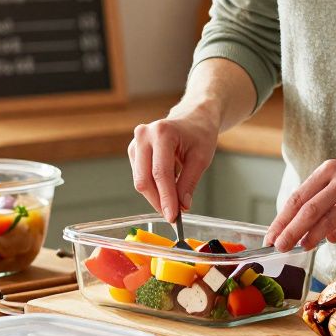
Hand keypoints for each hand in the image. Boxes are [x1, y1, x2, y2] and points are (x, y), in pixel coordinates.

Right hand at [129, 107, 220, 221]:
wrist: (192, 118)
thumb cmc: (199, 134)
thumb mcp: (201, 158)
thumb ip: (189, 183)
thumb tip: (181, 207)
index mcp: (163, 133)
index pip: (160, 173)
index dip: (166, 198)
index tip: (172, 217)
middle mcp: (144, 135)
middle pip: (144, 179)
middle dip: (158, 201)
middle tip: (173, 216)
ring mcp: (136, 143)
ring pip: (140, 181)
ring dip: (156, 196)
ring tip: (174, 200)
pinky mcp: (134, 151)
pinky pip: (140, 176)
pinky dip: (153, 188)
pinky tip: (167, 188)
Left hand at [264, 155, 335, 250]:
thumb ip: (321, 200)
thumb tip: (297, 229)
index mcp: (330, 170)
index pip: (299, 197)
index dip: (282, 219)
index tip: (270, 237)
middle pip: (309, 208)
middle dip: (291, 230)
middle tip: (279, 247)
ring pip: (329, 218)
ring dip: (311, 236)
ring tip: (301, 247)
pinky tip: (332, 240)